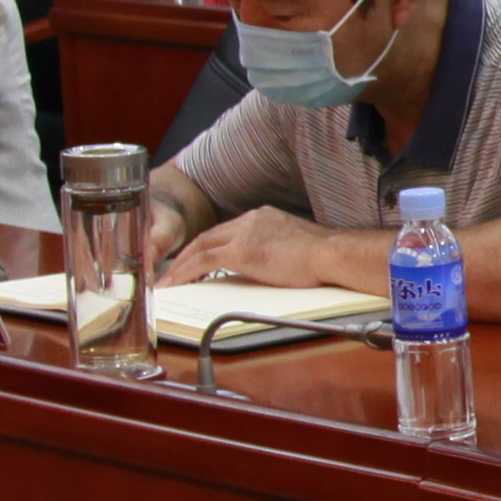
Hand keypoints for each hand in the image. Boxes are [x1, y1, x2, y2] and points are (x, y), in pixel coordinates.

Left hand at [170, 210, 361, 284]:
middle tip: (172, 270)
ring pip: (200, 247)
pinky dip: (186, 272)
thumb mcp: (293, 247)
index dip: (207, 246)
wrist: (331, 253)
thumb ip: (274, 251)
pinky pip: (203, 261)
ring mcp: (244, 234)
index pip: (225, 231)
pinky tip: (176, 283)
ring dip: (181, 264)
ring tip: (169, 280)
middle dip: (187, 254)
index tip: (197, 260)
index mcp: (263, 217)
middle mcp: (250, 220)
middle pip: (208, 236)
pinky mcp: (240, 251)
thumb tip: (266, 266)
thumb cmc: (323, 257)